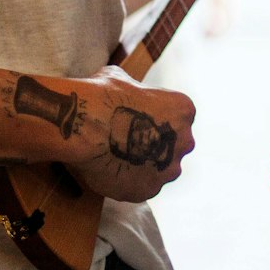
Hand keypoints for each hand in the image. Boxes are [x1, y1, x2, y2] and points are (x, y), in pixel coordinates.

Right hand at [63, 66, 195, 201]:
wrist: (85, 126)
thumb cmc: (103, 96)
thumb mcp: (122, 78)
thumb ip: (134, 89)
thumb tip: (125, 88)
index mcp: (183, 110)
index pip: (178, 116)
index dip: (157, 118)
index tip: (139, 119)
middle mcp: (184, 141)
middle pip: (174, 145)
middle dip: (155, 144)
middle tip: (129, 141)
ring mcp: (168, 169)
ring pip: (161, 169)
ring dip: (145, 165)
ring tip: (118, 157)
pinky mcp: (149, 190)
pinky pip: (143, 186)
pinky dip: (130, 181)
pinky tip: (111, 171)